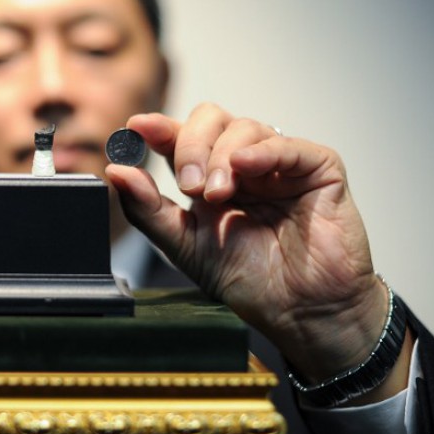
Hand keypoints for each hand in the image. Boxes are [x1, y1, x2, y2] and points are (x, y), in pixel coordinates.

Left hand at [106, 104, 403, 390]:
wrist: (301, 313)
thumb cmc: (250, 281)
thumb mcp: (186, 247)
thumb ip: (149, 210)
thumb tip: (115, 171)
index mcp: (209, 178)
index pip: (180, 137)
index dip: (158, 128)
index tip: (136, 128)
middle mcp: (243, 165)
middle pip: (210, 120)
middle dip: (191, 145)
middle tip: (188, 185)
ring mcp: (280, 164)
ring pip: (244, 127)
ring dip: (222, 156)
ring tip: (219, 195)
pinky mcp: (318, 170)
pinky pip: (288, 145)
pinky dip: (263, 150)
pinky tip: (245, 165)